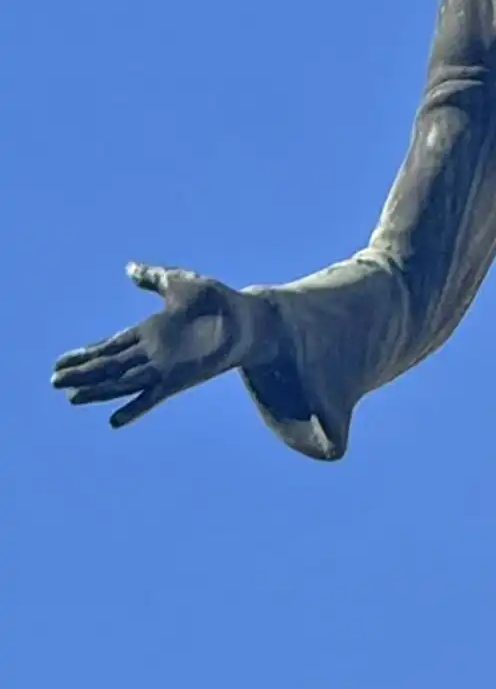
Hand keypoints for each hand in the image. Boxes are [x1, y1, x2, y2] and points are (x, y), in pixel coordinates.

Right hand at [51, 262, 275, 430]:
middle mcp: (151, 352)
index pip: (109, 345)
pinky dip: (133, 408)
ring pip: (121, 382)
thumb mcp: (179, 283)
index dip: (84, 354)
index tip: (60, 361)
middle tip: (53, 381)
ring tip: (72, 398)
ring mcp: (164, 367)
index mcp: (149, 331)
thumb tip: (129, 267)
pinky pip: (151, 397)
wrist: (247, 318)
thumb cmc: (217, 300)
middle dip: (81, 373)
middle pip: (108, 366)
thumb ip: (152, 278)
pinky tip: (115, 420)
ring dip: (98, 391)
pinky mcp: (179, 379)